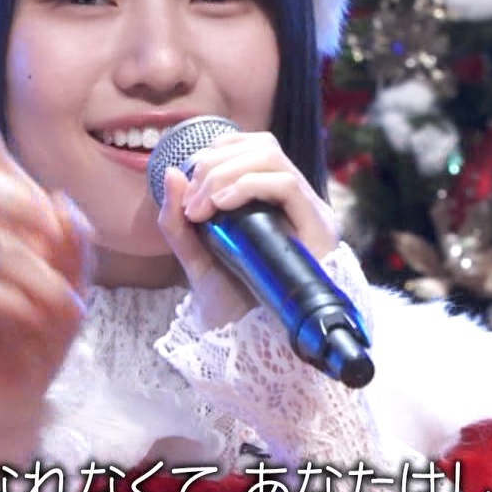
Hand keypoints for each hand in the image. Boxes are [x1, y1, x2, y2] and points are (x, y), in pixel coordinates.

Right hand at [0, 38, 88, 466]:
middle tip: (49, 241)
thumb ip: (71, 231)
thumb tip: (52, 203)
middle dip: (18, 206)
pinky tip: (30, 325)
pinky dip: (19, 309)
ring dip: (41, 282)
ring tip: (58, 308)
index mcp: (0, 196)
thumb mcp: (78, 264)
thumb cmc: (49, 309)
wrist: (23, 375)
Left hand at [156, 131, 340, 330]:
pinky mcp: (320, 227)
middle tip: (192, 202)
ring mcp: (311, 212)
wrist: (252, 344)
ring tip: (203, 206)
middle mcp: (297, 201)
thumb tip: (171, 173)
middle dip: (216, 164)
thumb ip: (179, 220)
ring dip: (227, 173)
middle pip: (263, 146)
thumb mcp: (196, 255)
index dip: (219, 150)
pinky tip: (221, 205)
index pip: (254, 148)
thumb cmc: (232, 302)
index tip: (189, 181)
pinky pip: (286, 184)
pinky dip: (247, 185)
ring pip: (274, 158)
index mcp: (273, 201)